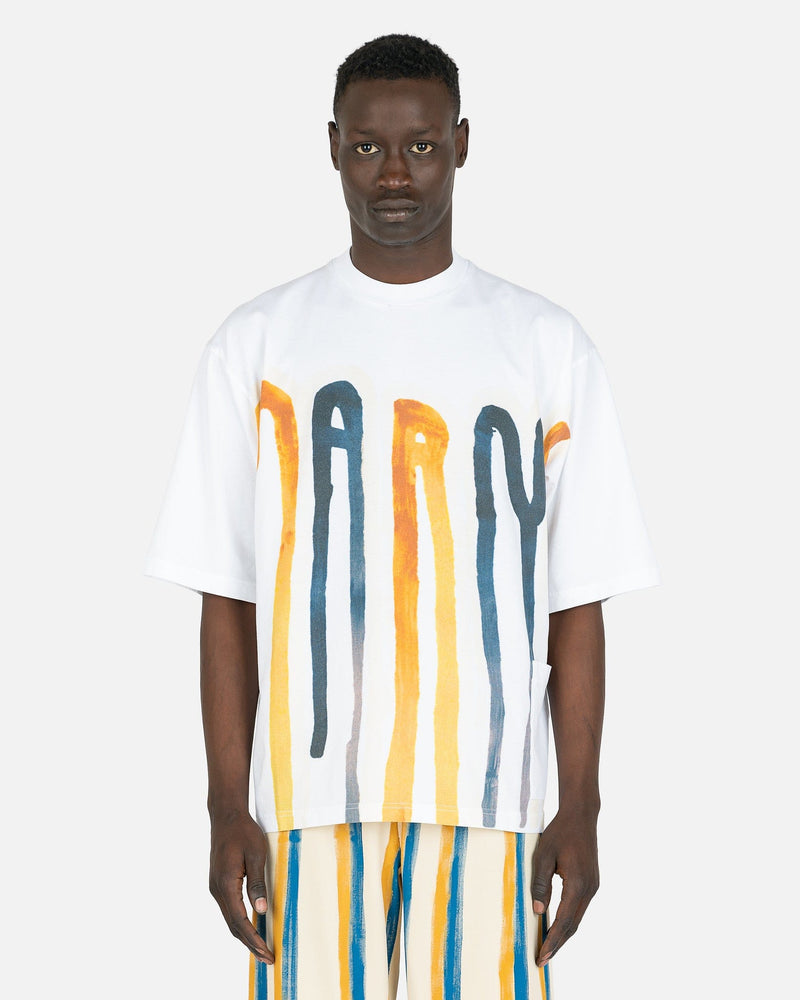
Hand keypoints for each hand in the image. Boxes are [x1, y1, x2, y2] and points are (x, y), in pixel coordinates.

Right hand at [208, 810, 273, 964]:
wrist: (226, 816)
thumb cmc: (243, 831)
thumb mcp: (256, 854)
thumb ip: (257, 883)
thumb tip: (261, 911)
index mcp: (226, 884)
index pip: (240, 921)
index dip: (254, 939)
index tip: (267, 953)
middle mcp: (217, 889)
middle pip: (233, 926)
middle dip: (250, 944)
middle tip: (268, 959)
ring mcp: (216, 887)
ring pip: (229, 919)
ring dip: (244, 936)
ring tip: (261, 949)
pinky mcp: (218, 883)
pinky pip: (229, 909)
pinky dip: (239, 923)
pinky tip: (250, 927)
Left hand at [531, 806, 599, 965]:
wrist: (580, 815)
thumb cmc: (559, 832)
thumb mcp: (543, 855)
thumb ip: (540, 884)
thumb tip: (537, 912)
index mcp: (578, 885)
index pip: (563, 922)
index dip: (551, 941)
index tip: (541, 957)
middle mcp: (589, 889)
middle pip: (573, 925)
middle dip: (557, 944)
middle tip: (541, 960)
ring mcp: (593, 887)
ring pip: (577, 918)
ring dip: (563, 934)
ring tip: (547, 948)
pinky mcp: (592, 883)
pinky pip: (579, 908)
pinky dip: (568, 921)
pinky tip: (557, 926)